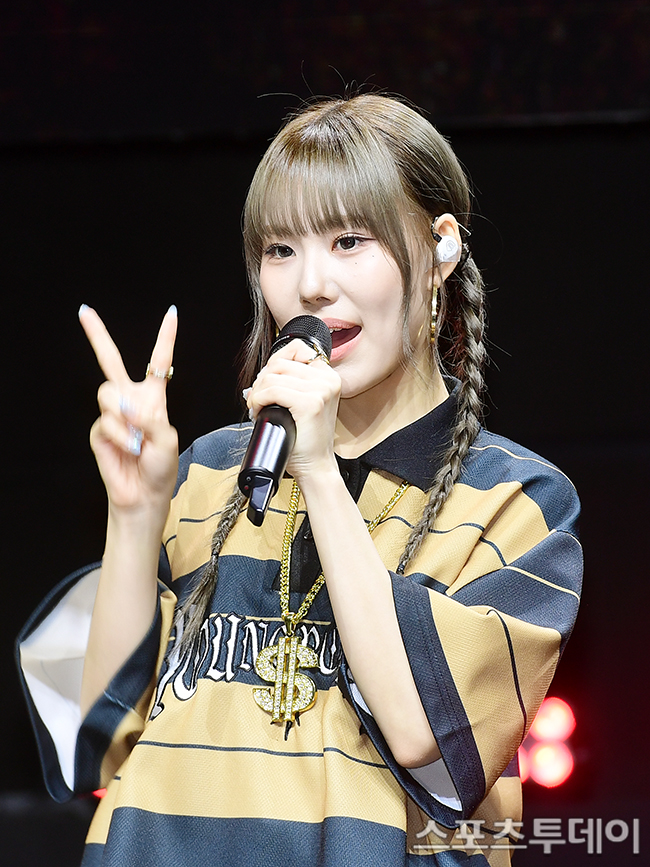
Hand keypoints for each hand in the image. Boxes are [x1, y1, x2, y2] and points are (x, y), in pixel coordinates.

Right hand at [79, 305, 178, 515]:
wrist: (143, 494)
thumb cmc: (161, 467)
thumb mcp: (167, 439)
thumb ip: (151, 418)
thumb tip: (128, 407)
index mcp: (154, 397)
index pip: (158, 362)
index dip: (165, 338)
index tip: (171, 314)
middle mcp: (131, 400)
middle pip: (110, 361)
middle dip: (96, 335)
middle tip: (84, 312)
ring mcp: (113, 415)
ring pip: (108, 395)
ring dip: (126, 419)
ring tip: (138, 441)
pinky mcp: (99, 430)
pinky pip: (106, 422)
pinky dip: (121, 438)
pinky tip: (129, 450)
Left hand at [246, 339, 340, 482]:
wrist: (315, 466)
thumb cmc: (305, 439)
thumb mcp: (302, 403)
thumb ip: (290, 383)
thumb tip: (262, 375)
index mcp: (328, 376)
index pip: (295, 349)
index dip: (273, 365)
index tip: (267, 385)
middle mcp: (328, 379)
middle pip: (279, 363)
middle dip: (261, 381)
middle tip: (258, 401)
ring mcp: (321, 390)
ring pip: (272, 376)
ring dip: (257, 392)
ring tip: (258, 409)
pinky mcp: (310, 404)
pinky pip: (272, 391)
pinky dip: (258, 400)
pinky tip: (259, 412)